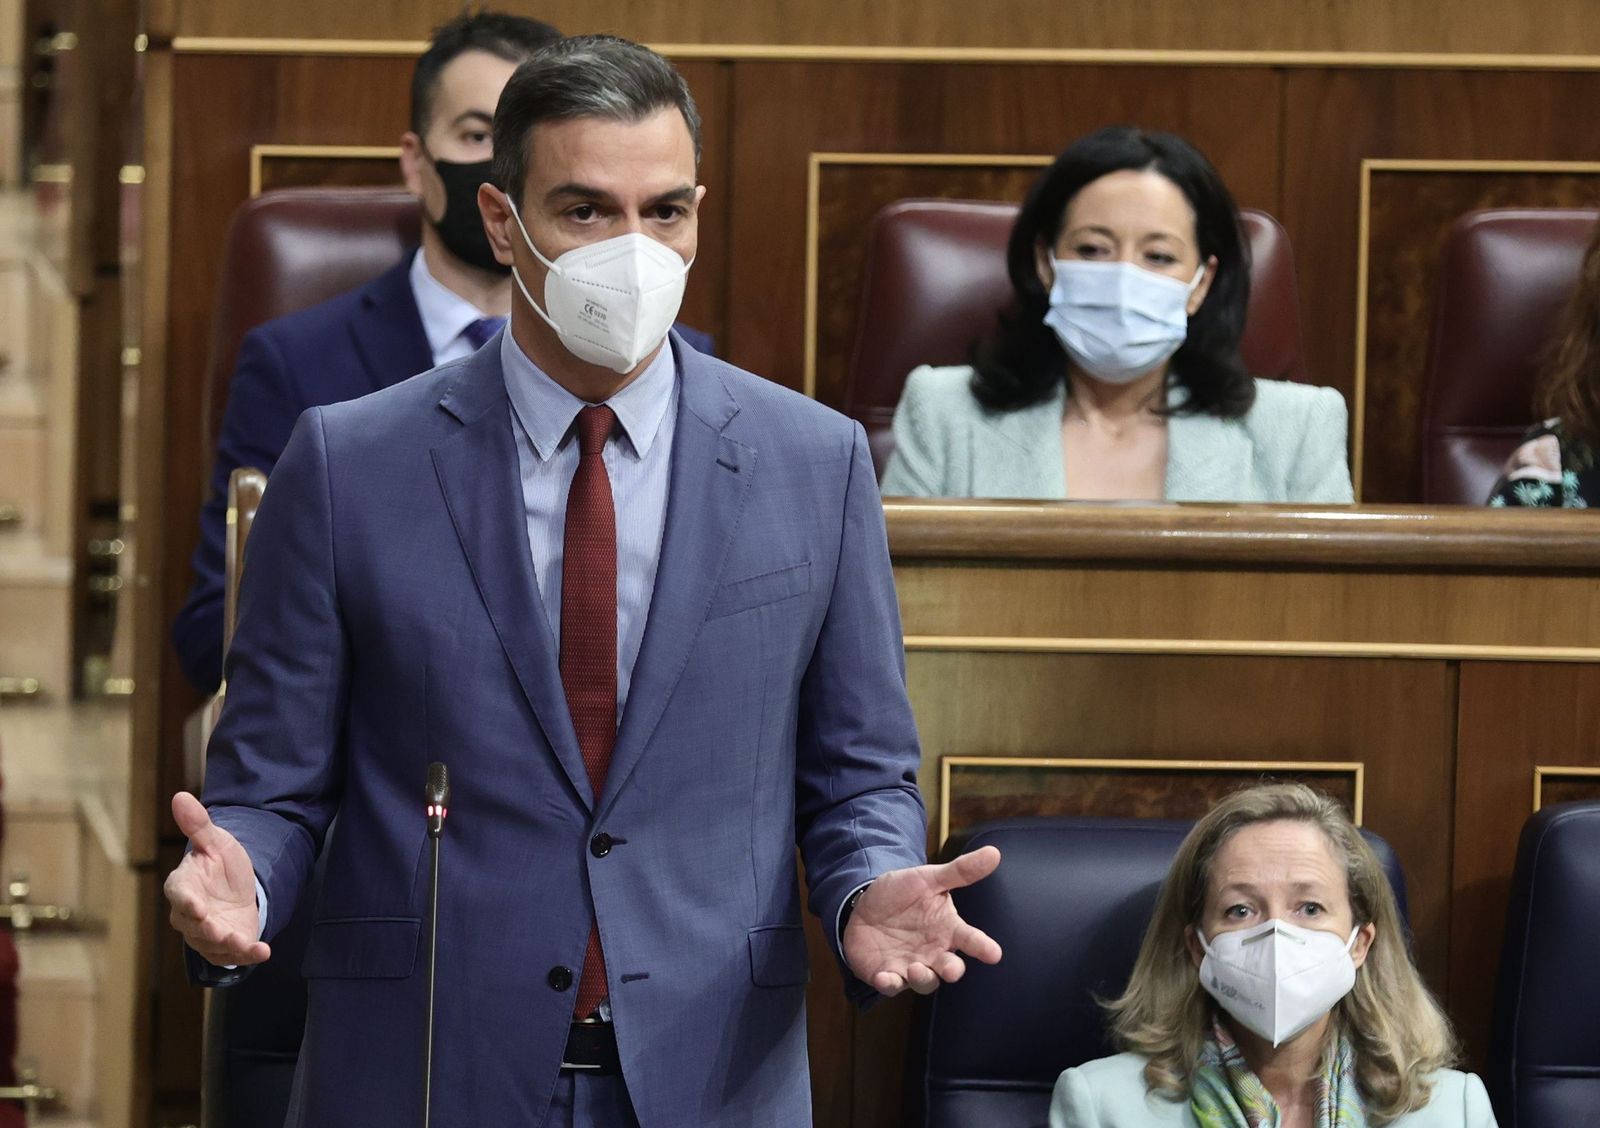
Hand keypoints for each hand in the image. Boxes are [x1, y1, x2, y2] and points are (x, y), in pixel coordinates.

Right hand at [164, 792, 269, 966]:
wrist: (239, 887)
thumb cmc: (220, 863)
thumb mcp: (216, 841)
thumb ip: (198, 825)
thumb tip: (180, 796)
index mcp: (183, 886)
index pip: (178, 894)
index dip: (185, 901)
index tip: (195, 906)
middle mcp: (190, 914)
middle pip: (192, 925)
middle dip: (205, 929)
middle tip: (218, 929)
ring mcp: (206, 933)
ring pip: (211, 943)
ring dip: (226, 946)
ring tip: (242, 943)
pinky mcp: (226, 945)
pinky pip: (232, 954)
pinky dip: (248, 955)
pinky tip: (263, 952)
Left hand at [842, 846, 1001, 995]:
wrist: (865, 904)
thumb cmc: (903, 895)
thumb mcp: (928, 879)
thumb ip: (959, 871)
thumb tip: (994, 852)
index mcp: (947, 929)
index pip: (970, 939)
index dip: (982, 947)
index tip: (994, 953)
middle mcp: (933, 952)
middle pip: (949, 968)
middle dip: (952, 971)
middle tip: (952, 971)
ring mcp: (911, 965)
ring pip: (924, 981)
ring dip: (922, 978)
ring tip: (915, 968)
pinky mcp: (887, 974)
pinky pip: (891, 984)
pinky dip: (889, 983)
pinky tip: (885, 977)